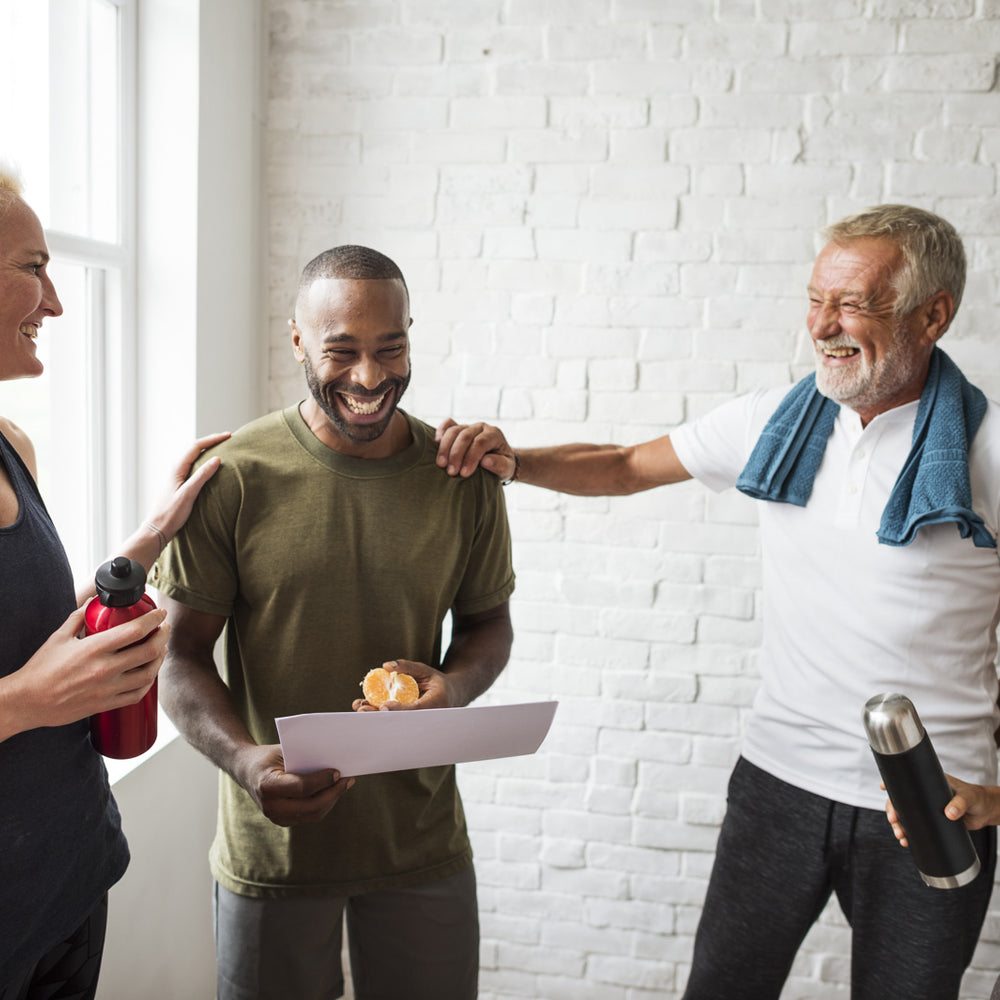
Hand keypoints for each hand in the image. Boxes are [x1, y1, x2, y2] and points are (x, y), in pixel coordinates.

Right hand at [2, 605, 167, 735]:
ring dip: (160, 659)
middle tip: (165, 628)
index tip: (161, 613)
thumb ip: (78, 617)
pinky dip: (148, 682)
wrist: (27, 702)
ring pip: (148, 673)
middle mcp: (104, 668)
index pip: (135, 630)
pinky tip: (149, 673)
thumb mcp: (59, 637)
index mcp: (94, 648)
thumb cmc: (41, 669)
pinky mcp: (106, 704)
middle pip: (149, 650)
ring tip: (161, 649)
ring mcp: (107, 688)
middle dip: (163, 636)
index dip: (153, 619)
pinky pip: (137, 694)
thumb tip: (92, 602)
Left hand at [145, 432, 230, 545]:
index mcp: (176, 468)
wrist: (157, 528)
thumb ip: (202, 475)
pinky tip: (209, 465)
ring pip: (193, 456)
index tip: (228, 435)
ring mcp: (176, 476)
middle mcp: (175, 469)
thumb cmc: (171, 513)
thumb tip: (217, 459)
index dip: (213, 439)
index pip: (196, 446)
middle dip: (211, 441)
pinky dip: (203, 460)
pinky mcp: (178, 483)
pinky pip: (192, 465)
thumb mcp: (188, 494)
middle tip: (227, 438)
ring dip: (207, 449)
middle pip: (194, 448)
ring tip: (221, 447)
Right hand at [235, 743, 352, 826]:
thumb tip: (335, 762)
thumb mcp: (282, 751)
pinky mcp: (283, 821)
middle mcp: (270, 806)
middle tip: (348, 780)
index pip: (302, 788)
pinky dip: (324, 804)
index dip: (323, 781)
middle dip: (334, 793)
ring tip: (345, 785)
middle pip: (311, 806)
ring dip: (332, 800)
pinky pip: (309, 816)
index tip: (338, 772)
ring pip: (313, 814)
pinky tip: (333, 792)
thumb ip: (304, 758)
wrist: (247, 770)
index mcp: (268, 785)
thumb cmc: (268, 757)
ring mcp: (276, 817)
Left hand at [352, 659, 452, 711]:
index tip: (383, 706)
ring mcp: (415, 721)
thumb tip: (386, 666)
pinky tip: (365, 706)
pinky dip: (378, 713)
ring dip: (375, 715)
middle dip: (380, 715)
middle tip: (362, 709)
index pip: (415, 709)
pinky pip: (393, 719)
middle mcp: (425, 717)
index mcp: (435, 704)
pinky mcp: (407, 721)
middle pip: (401, 719)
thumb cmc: (437, 682)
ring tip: (359, 706)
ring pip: (394, 721)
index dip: (399, 709)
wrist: (448, 696)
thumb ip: (408, 667)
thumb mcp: (425, 670)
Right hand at [435, 418, 515, 480]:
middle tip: (451, 472)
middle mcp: (481, 427)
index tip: (464, 474)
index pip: (480, 443)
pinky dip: (441, 431)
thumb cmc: (502, 465)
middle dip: (456, 455)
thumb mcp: (507, 468)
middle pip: (465, 436)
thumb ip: (499, 465)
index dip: (471, 458)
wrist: (498, 460)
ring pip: (454, 431)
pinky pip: (448, 424)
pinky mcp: (459, 428)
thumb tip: (485, 461)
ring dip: (445, 448)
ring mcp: (469, 426)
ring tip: (442, 465)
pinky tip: (436, 443)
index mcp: (494, 434)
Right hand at [884, 775, 999, 847]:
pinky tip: (906, 842)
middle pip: (902, 802)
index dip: (893, 784)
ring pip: (907, 817)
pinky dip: (910, 835)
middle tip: (893, 821)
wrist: (987, 811)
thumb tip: (950, 814)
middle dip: (893, 811)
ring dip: (900, 826)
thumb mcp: (968, 797)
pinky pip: (917, 828)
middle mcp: (924, 796)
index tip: (884, 787)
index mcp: (929, 784)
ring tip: (900, 836)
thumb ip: (959, 804)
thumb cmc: (977, 797)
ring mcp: (928, 810)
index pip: (907, 782)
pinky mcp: (934, 823)